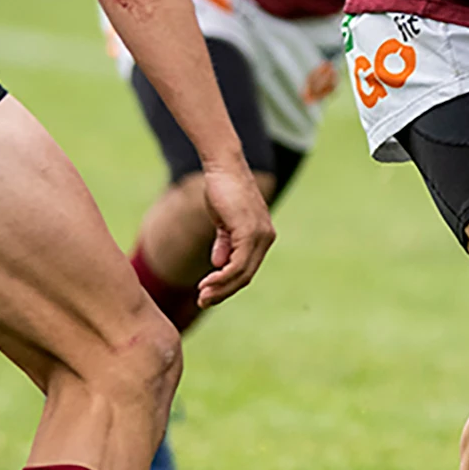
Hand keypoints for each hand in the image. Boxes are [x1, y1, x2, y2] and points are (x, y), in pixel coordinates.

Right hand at [196, 165, 274, 306]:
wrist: (223, 167)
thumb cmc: (222, 190)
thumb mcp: (224, 221)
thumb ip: (225, 243)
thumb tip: (219, 265)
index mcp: (262, 236)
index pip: (247, 269)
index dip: (228, 285)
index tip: (207, 294)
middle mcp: (266, 237)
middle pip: (246, 275)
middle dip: (223, 291)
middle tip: (203, 301)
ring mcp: (260, 234)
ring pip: (242, 273)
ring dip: (221, 288)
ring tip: (202, 296)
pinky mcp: (249, 231)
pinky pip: (238, 263)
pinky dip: (223, 276)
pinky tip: (207, 282)